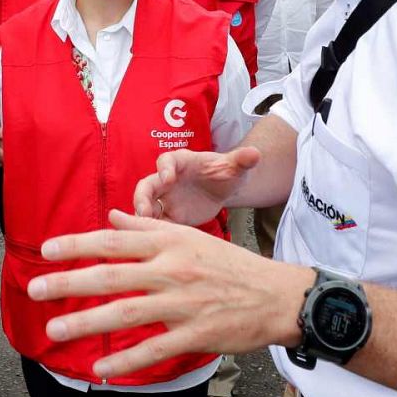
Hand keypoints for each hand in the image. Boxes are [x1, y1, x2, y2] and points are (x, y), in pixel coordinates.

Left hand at [28, 210, 312, 378]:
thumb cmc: (231, 265)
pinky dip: (125, 361)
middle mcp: (172, 270)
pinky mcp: (196, 334)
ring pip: (126, 314)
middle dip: (69, 283)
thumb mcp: (190, 236)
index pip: (114, 241)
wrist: (277, 296)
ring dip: (87, 323)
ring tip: (55, 329)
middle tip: (35, 289)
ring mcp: (183, 304)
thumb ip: (147, 229)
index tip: (47, 251)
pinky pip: (153, 350)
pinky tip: (100, 369)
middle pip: (112, 276)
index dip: (78, 245)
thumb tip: (112, 218)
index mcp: (169, 244)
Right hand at [133, 147, 261, 226]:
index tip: (168, 178)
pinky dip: (153, 231)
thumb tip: (255, 154)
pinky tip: (157, 242)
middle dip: (142, 197)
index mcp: (180, 162)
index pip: (166, 160)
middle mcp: (167, 179)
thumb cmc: (225, 172)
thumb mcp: (235, 166)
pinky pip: (156, 224)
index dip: (164, 168)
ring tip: (142, 229)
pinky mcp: (169, 216)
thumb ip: (242, 160)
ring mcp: (165, 198)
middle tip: (143, 210)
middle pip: (146, 185)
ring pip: (146, 206)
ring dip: (141, 217)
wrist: (224, 189)